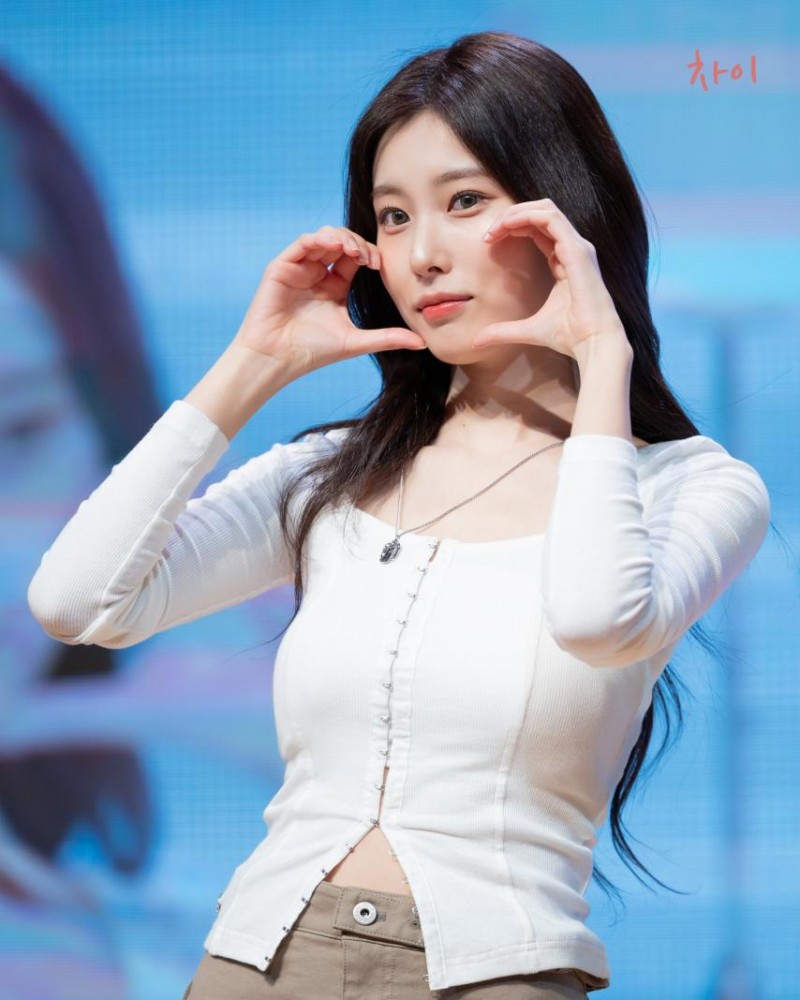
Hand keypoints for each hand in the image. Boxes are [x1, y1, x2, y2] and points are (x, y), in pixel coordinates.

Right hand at [232, 226, 425, 376]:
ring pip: (323, 237)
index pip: (355, 257)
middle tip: (368, 257)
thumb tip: (423, 343)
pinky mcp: (282, 267)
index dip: (369, 253)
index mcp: (335, 285)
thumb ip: (389, 338)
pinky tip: (335, 247)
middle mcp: (317, 273)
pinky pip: (303, 242)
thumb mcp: (357, 341)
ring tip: (354, 251)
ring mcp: (299, 268)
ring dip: (341, 238)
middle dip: (358, 243)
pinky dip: (320, 239)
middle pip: (341, 242)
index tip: (378, 264)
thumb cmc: (312, 352)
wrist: (279, 359)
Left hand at [473, 199, 628, 358]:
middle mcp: (573, 249)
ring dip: (516, 213)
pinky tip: (508, 226)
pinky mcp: (577, 249)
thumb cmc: (568, 336)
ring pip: (546, 209)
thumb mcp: (527, 330)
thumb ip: (502, 331)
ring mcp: (577, 247)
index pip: (538, 230)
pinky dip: (527, 216)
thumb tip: (477, 341)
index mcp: (564, 261)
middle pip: (540, 214)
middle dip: (511, 217)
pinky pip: (550, 218)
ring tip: (494, 228)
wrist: (592, 343)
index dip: (512, 229)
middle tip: (488, 234)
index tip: (488, 242)